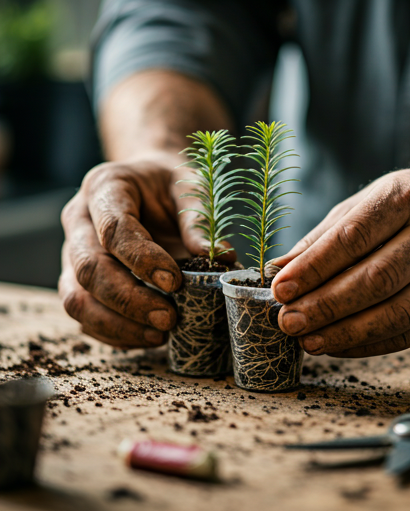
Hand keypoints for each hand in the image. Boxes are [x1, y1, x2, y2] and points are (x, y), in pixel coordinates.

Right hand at [59, 158, 234, 348]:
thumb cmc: (168, 186)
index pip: (114, 229)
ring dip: (117, 324)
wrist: (147, 185)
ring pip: (76, 298)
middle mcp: (80, 220)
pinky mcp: (76, 279)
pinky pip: (83, 315)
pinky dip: (113, 333)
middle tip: (168, 318)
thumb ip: (200, 219)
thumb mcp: (190, 187)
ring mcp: (73, 252)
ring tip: (159, 336)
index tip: (175, 282)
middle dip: (129, 300)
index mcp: (106, 187)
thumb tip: (222, 258)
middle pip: (89, 268)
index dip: (142, 260)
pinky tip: (145, 336)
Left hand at [271, 166, 409, 356]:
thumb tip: (279, 270)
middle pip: (376, 280)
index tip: (280, 290)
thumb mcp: (363, 205)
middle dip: (326, 306)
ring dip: (347, 333)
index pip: (353, 238)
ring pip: (397, 313)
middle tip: (288, 322)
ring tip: (308, 341)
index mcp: (405, 198)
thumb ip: (321, 238)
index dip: (314, 268)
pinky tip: (339, 346)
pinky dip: (370, 345)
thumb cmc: (406, 206)